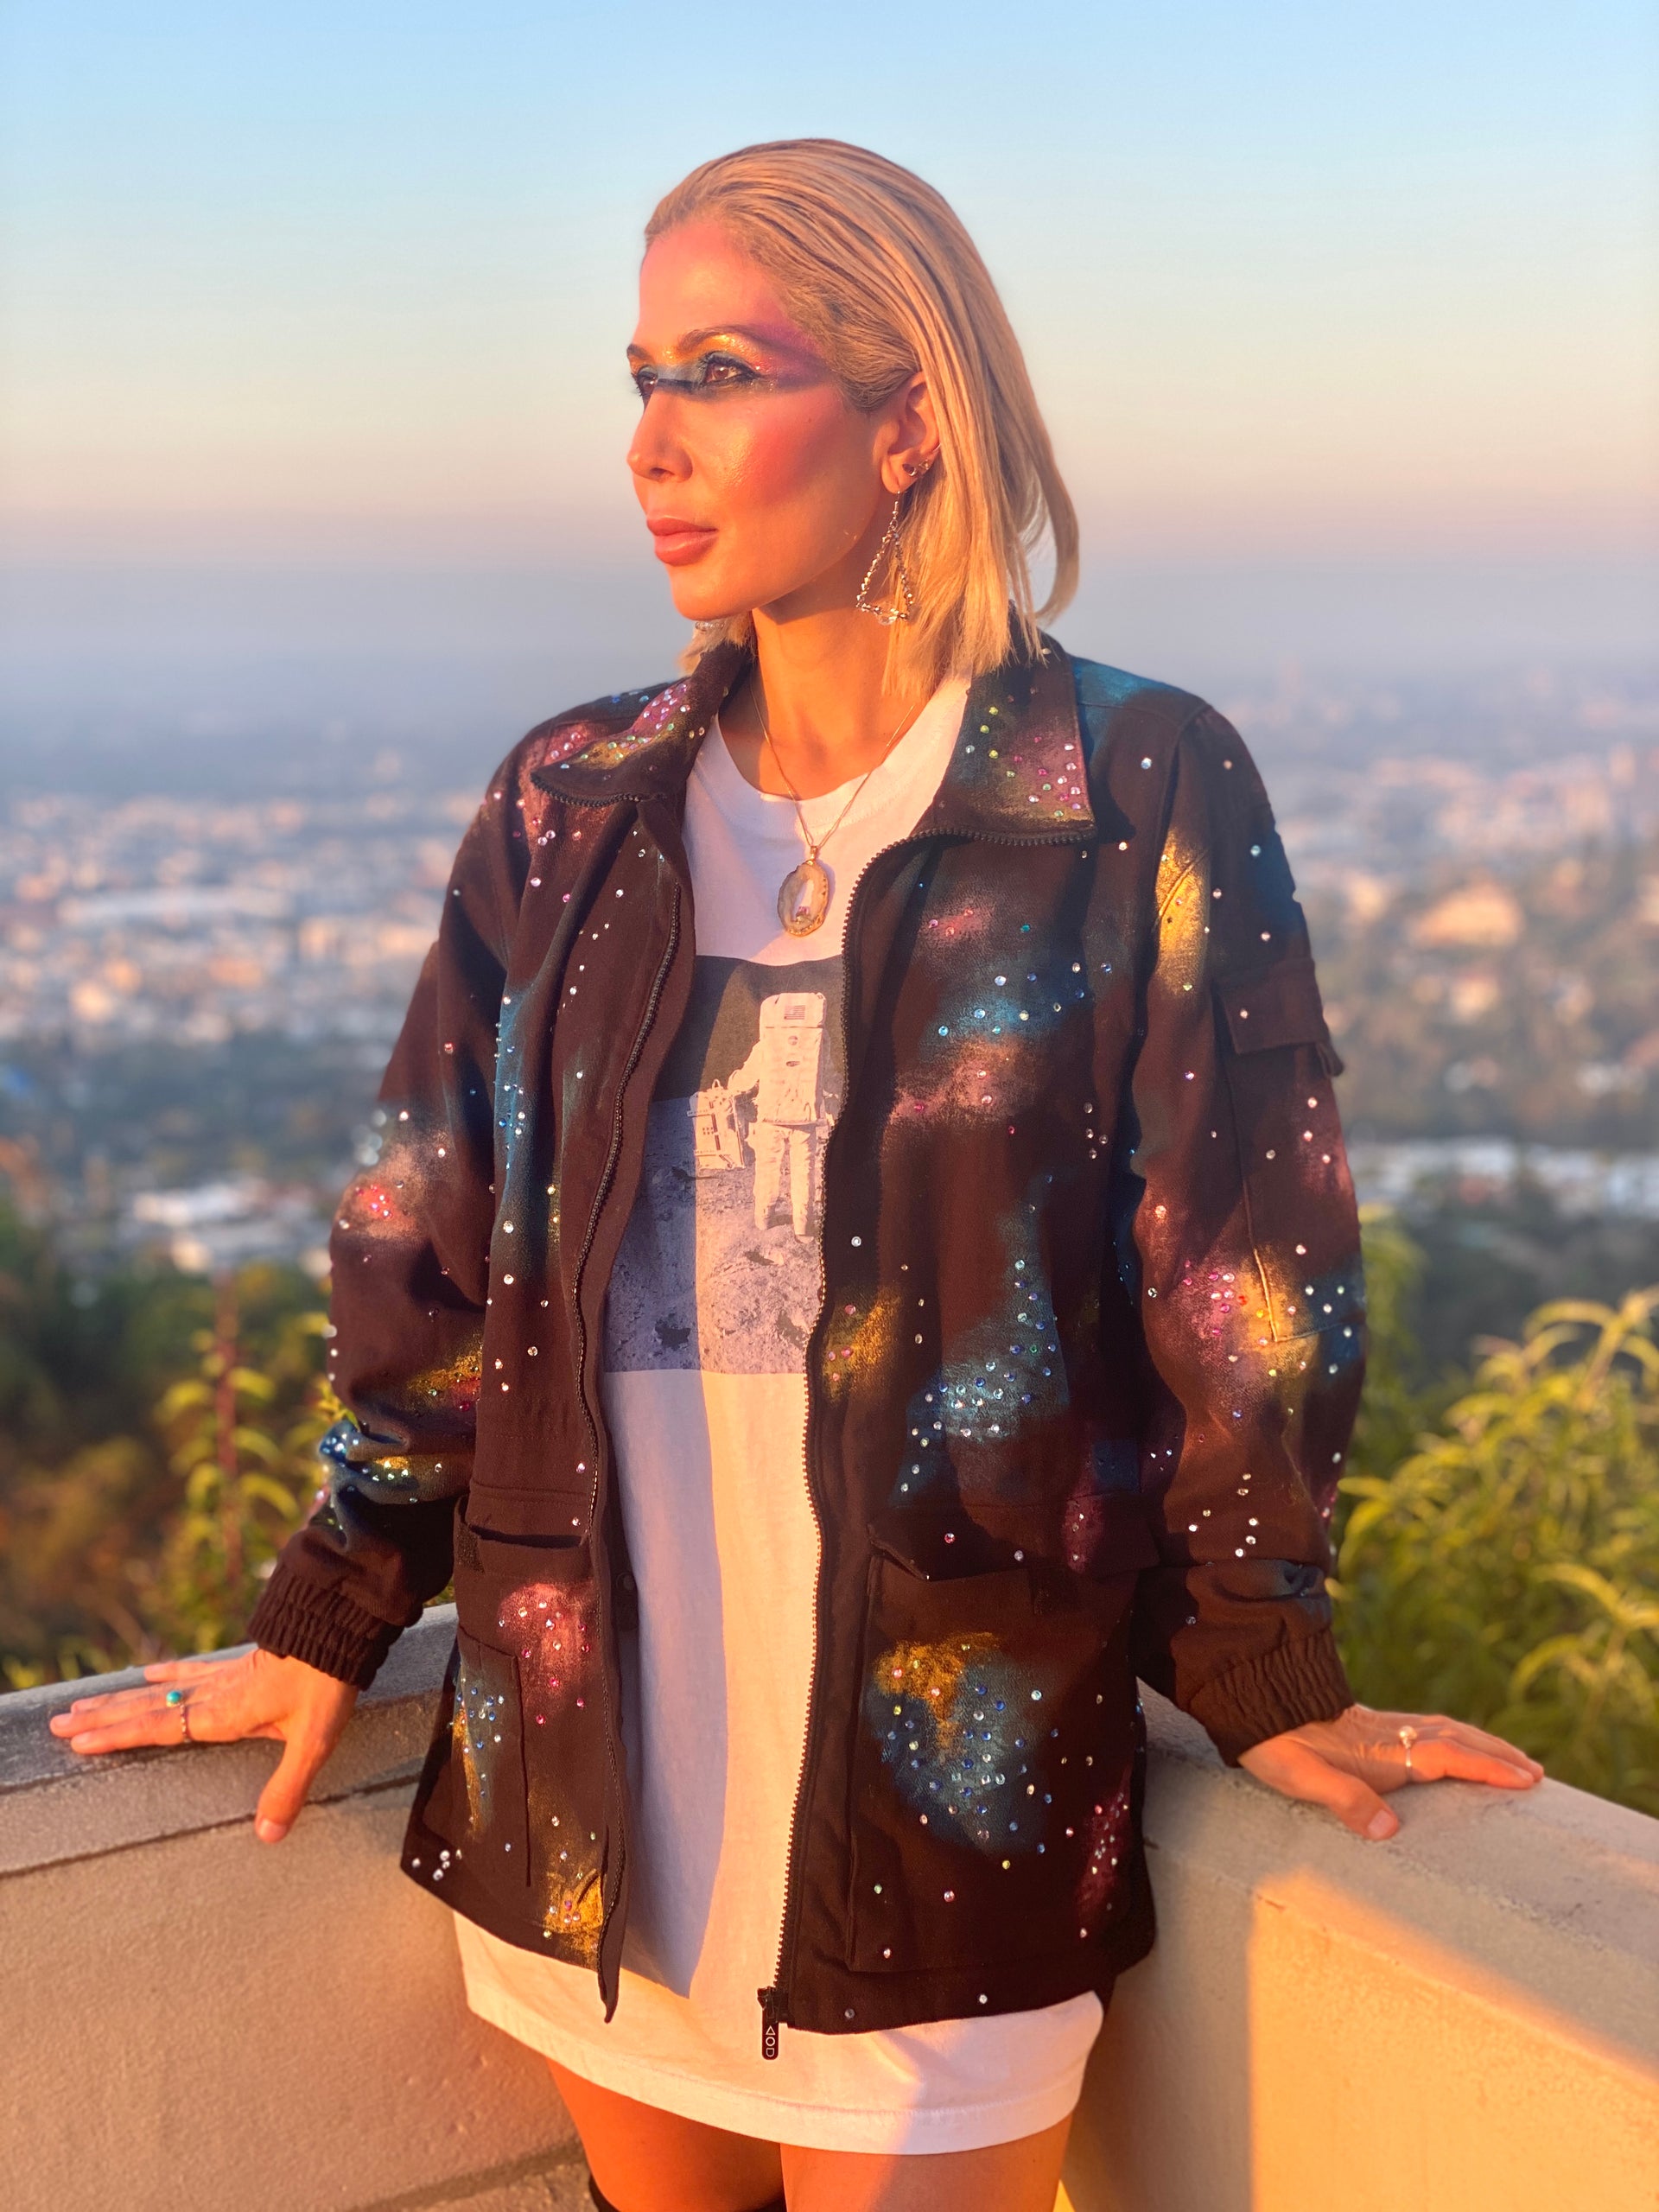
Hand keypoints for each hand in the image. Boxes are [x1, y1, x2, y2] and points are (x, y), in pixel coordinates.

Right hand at [46, 1648, 358, 1843]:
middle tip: (58, 1722)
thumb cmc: (326, 1683)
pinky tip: (151, 1671)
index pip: (156, 1728)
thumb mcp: (312, 1741)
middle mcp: (214, 1694)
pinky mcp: (241, 1662)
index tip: (77, 1741)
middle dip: (102, 1717)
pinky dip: (167, 1672)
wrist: (337, 1625)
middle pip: (146, 1707)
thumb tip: (267, 1837)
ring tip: (85, 1701)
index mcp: (222, 1715)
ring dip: (122, 1697)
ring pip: (160, 1689)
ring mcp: (225, 1675)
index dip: (116, 1736)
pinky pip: (193, 1669)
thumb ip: (287, 1789)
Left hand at [1239, 1702, 1543, 1840]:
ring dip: (1479, 1743)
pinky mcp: (1368, 1727)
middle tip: (1536, 1772)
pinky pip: (1425, 1730)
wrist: (1251, 1699)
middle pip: (1455, 1739)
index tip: (1527, 1778)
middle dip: (1497, 1754)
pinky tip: (1452, 1746)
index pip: (1447, 1756)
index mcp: (1381, 1751)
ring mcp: (1379, 1729)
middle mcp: (1388, 1736)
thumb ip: (1346, 1801)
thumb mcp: (1302, 1778)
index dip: (1488, 1767)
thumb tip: (1390, 1832)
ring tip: (1509, 1759)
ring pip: (1442, 1731)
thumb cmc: (1274, 1744)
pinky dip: (1453, 1737)